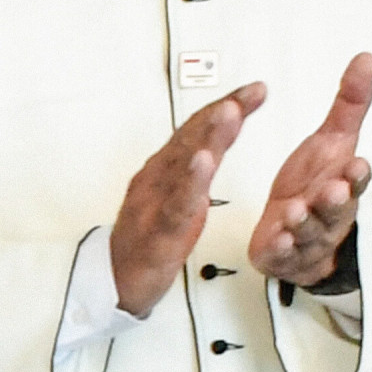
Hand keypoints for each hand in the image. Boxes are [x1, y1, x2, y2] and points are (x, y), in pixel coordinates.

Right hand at [107, 88, 260, 317]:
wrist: (116, 281)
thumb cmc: (147, 239)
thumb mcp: (177, 196)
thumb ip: (194, 168)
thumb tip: (216, 138)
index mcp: (163, 170)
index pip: (197, 129)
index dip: (227, 106)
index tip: (255, 91)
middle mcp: (157, 178)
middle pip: (192, 137)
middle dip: (222, 111)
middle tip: (249, 93)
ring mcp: (155, 203)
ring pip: (183, 164)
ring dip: (208, 135)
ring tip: (230, 113)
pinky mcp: (158, 231)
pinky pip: (177, 204)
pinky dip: (191, 182)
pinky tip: (203, 164)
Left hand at [249, 52, 371, 287]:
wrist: (296, 231)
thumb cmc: (314, 185)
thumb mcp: (333, 141)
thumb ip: (350, 103)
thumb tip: (365, 58)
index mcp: (343, 184)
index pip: (356, 179)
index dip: (357, 174)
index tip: (356, 164)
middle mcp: (329, 213)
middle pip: (336, 208)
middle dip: (335, 200)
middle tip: (331, 190)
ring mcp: (307, 236)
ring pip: (308, 231)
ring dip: (303, 222)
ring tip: (294, 211)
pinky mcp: (283, 255)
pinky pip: (282, 255)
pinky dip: (279, 248)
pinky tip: (274, 239)